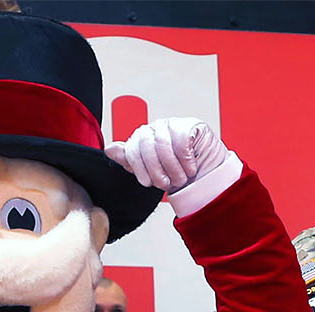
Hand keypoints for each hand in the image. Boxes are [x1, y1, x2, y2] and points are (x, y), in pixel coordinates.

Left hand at [105, 118, 228, 192]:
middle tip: (166, 184)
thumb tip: (109, 149)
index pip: (131, 148)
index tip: (147, 183)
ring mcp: (171, 124)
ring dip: (173, 168)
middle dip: (156, 169)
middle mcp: (154, 129)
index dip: (139, 168)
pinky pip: (181, 140)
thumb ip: (129, 160)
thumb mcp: (149, 173)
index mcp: (141, 139)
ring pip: (163, 144)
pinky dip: (186, 159)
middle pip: (146, 145)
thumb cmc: (176, 174)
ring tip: (180, 178)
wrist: (204, 176)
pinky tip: (190, 167)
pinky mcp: (189, 124)